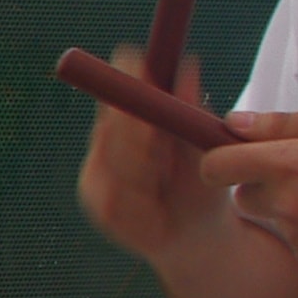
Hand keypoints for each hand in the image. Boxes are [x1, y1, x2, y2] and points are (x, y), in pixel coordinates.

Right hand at [74, 46, 231, 263]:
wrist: (194, 232)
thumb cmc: (201, 183)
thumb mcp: (205, 144)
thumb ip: (190, 108)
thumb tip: (189, 65)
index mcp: (132, 114)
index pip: (118, 88)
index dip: (126, 82)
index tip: (146, 83)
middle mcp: (108, 135)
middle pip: (113, 124)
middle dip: (140, 139)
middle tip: (162, 155)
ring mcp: (97, 165)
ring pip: (116, 164)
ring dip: (146, 179)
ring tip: (164, 188)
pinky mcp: (93, 196)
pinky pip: (114, 197)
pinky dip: (140, 207)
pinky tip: (153, 212)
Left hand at [205, 102, 297, 280]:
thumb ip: (285, 124)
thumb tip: (234, 123)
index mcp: (294, 166)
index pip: (217, 167)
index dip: (218, 159)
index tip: (232, 154)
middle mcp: (292, 207)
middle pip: (242, 196)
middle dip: (261, 183)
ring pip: (274, 220)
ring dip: (291, 208)